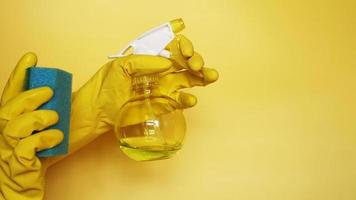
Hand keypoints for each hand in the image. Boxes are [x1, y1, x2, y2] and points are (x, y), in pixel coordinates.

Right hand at [0, 53, 62, 199]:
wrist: (26, 185)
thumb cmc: (37, 155)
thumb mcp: (42, 129)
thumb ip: (46, 112)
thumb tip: (61, 93)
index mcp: (11, 121)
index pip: (10, 93)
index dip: (19, 74)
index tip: (31, 57)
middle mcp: (4, 133)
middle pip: (8, 108)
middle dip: (29, 96)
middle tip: (50, 92)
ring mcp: (8, 150)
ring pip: (13, 127)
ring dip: (37, 118)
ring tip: (56, 118)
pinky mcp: (18, 165)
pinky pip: (25, 149)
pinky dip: (42, 139)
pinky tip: (57, 137)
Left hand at [59, 35, 217, 157]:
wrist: (99, 110)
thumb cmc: (107, 84)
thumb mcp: (122, 66)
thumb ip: (144, 61)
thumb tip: (167, 63)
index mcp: (151, 58)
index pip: (173, 47)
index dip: (183, 45)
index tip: (185, 51)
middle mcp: (161, 71)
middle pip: (186, 62)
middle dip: (196, 60)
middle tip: (196, 65)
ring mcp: (165, 88)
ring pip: (189, 80)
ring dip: (202, 77)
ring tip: (209, 77)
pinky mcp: (164, 104)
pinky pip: (181, 101)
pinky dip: (188, 100)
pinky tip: (191, 100)